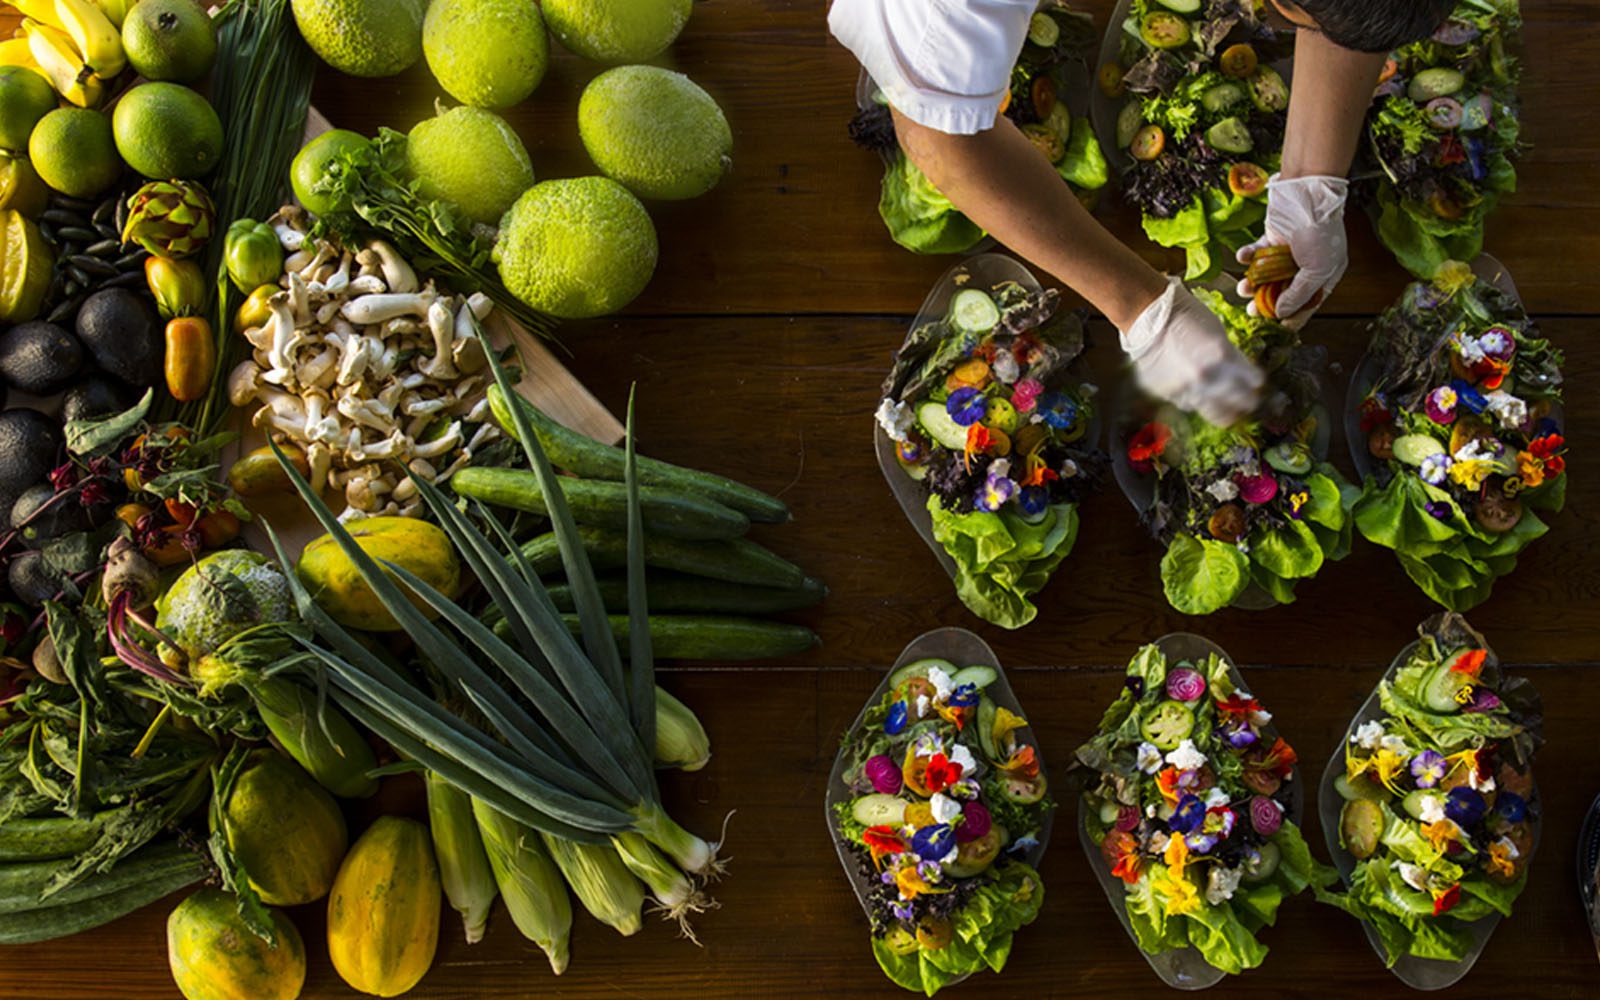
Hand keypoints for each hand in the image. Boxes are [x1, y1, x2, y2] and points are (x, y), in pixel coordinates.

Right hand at [1121, 278, 1263, 425]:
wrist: (1147, 316)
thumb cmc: (1185, 316)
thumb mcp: (1217, 333)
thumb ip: (1230, 356)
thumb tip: (1240, 373)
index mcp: (1223, 356)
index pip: (1254, 381)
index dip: (1256, 382)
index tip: (1256, 384)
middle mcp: (1207, 377)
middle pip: (1239, 402)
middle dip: (1247, 401)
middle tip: (1249, 401)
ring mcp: (1186, 389)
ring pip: (1215, 413)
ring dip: (1224, 409)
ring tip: (1227, 407)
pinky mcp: (1168, 394)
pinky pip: (1189, 405)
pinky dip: (1196, 401)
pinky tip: (1196, 392)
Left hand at [1236, 174, 1349, 324]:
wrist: (1307, 193)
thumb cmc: (1320, 231)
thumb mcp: (1317, 269)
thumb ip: (1299, 293)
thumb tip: (1282, 312)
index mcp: (1324, 274)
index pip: (1308, 302)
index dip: (1293, 316)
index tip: (1277, 327)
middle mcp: (1307, 265)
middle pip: (1284, 291)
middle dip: (1267, 302)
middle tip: (1252, 311)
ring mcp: (1288, 252)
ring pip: (1268, 275)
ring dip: (1253, 283)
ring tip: (1243, 288)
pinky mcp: (1272, 239)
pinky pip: (1257, 253)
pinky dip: (1248, 256)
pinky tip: (1243, 258)